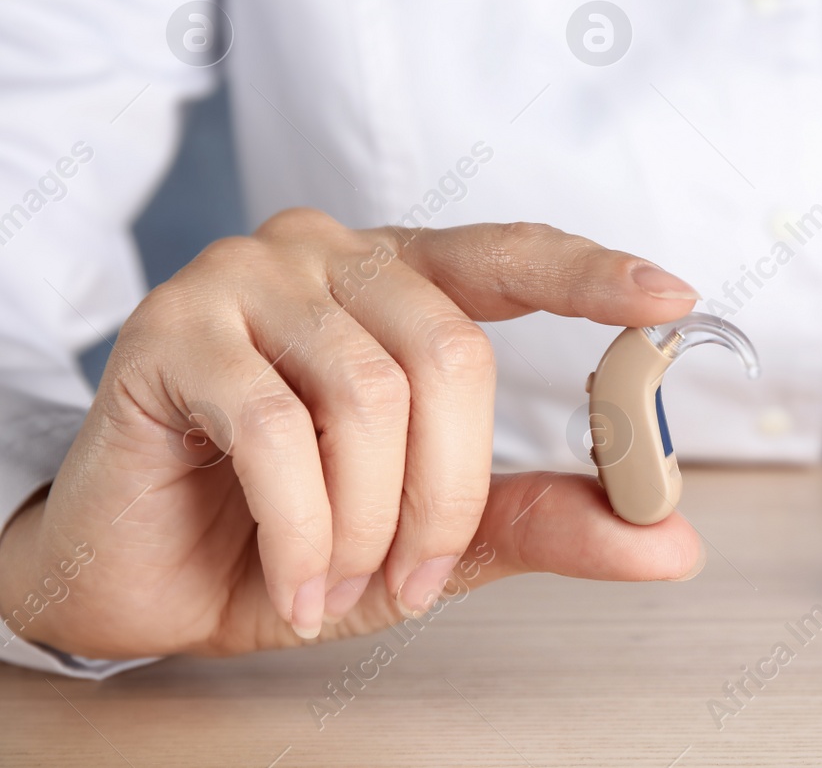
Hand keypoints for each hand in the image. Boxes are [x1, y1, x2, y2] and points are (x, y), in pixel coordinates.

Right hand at [0, 211, 704, 659]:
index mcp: (405, 281)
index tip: (672, 298)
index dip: (592, 274)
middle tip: (424, 571)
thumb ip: (544, 520)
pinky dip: (305, 529)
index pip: (512, 254)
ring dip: (374, 520)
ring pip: (369, 391)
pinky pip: (277, 430)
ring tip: (342, 579)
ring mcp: (246, 280)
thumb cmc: (288, 535)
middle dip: (451, 488)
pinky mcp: (171, 331)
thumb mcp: (438, 536)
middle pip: (450, 350)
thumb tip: (671, 541)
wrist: (139, 578)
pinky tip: (297, 579)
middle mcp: (331, 257)